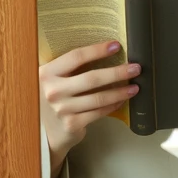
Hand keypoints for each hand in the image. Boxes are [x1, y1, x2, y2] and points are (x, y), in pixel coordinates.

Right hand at [39, 41, 139, 175]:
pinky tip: (121, 100)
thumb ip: (68, 67)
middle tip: (136, 68)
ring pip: (99, 97)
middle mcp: (52, 91)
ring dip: (120, 91)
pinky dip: (113, 105)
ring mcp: (62, 109)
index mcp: (47, 73)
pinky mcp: (72, 124)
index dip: (97, 50)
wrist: (41, 131)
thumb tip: (105, 49)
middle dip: (118, 72)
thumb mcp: (53, 79)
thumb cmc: (52, 98)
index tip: (116, 46)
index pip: (76, 57)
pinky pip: (99, 112)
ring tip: (135, 87)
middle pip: (92, 78)